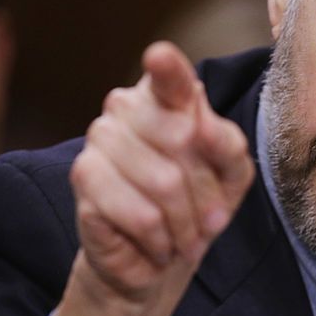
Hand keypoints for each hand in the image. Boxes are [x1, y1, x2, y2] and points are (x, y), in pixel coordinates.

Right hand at [50, 41, 253, 315]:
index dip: (166, 69)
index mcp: (166, 97)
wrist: (160, 258)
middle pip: (183, 139)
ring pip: (163, 181)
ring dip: (185, 223)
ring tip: (186, 238)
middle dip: (206, 191)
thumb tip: (202, 124)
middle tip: (210, 221)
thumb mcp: (232, 175)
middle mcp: (126, 107)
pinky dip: (159, 238)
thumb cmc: (199, 204)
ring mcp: (99, 139)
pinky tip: (159, 244)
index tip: (159, 57)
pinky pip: (138, 212)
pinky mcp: (83, 179)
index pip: (168, 76)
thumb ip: (226, 145)